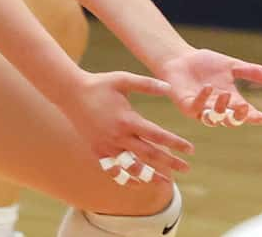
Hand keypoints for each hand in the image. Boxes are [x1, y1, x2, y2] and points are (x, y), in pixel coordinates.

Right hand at [59, 68, 196, 186]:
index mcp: (128, 120)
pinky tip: (137, 183)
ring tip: (166, 183)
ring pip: (131, 167)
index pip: (158, 136)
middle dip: (169, 163)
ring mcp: (107, 147)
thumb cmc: (101, 84)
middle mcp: (118, 137)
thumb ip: (148, 85)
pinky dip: (125, 179)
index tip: (190, 150)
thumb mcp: (125, 79)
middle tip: (187, 169)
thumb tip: (170, 87)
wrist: (71, 94)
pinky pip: (113, 170)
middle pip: (149, 155)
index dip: (175, 144)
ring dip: (150, 176)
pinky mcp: (97, 151)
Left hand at [158, 47, 261, 129]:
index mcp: (230, 100)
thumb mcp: (233, 66)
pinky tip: (209, 87)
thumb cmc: (207, 64)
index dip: (254, 117)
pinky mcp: (186, 106)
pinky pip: (196, 108)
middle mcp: (216, 108)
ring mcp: (201, 109)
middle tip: (245, 107)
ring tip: (226, 93)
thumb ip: (253, 72)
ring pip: (213, 118)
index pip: (245, 113)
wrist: (182, 59)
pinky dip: (203, 99)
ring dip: (220, 109)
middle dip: (238, 117)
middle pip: (230, 120)